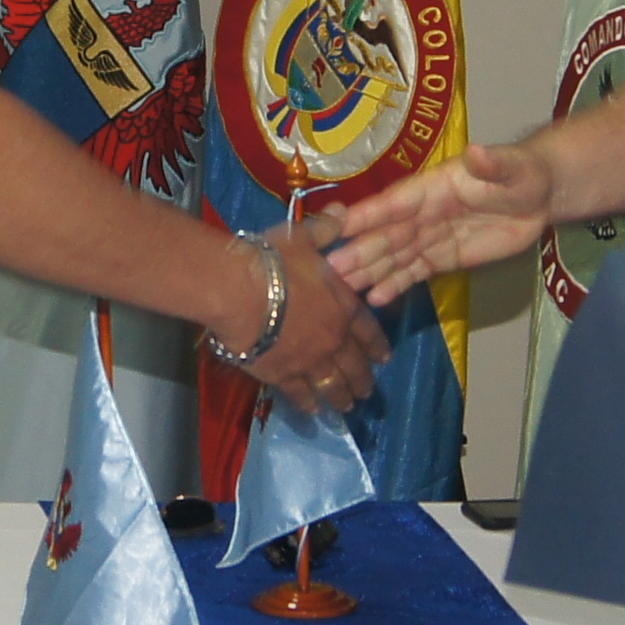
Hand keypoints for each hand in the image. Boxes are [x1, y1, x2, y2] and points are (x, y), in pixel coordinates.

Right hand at [231, 233, 388, 415]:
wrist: (241, 291)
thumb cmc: (275, 260)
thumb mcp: (304, 237)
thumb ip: (326, 230)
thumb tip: (342, 212)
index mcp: (342, 306)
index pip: (366, 329)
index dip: (376, 344)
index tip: (384, 358)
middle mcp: (332, 339)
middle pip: (352, 364)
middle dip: (362, 379)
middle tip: (367, 392)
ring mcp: (308, 361)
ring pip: (331, 384)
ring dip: (341, 396)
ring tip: (346, 406)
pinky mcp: (281, 375)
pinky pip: (299, 393)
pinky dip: (308, 404)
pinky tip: (312, 412)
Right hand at [325, 142, 557, 304]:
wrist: (540, 197)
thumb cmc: (523, 173)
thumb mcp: (512, 168)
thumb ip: (493, 164)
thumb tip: (477, 151)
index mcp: (434, 187)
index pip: (396, 202)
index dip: (367, 215)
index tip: (336, 226)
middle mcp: (424, 212)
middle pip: (387, 235)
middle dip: (360, 252)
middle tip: (329, 272)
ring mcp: (432, 237)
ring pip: (394, 256)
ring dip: (369, 272)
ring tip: (341, 291)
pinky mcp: (444, 258)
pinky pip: (415, 272)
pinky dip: (394, 285)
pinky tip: (373, 300)